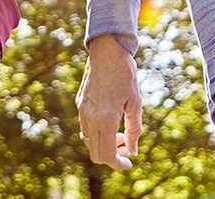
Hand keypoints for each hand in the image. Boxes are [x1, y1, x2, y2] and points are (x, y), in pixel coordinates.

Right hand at [76, 34, 142, 169]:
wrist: (107, 50)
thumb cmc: (125, 74)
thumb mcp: (135, 102)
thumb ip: (134, 129)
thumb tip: (133, 151)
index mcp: (105, 119)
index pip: (107, 155)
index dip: (118, 164)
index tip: (129, 163)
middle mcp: (90, 118)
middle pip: (96, 153)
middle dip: (112, 157)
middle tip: (127, 149)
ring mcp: (82, 111)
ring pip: (89, 141)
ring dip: (104, 145)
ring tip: (120, 134)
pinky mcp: (79, 104)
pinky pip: (85, 128)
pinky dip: (97, 133)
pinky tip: (110, 122)